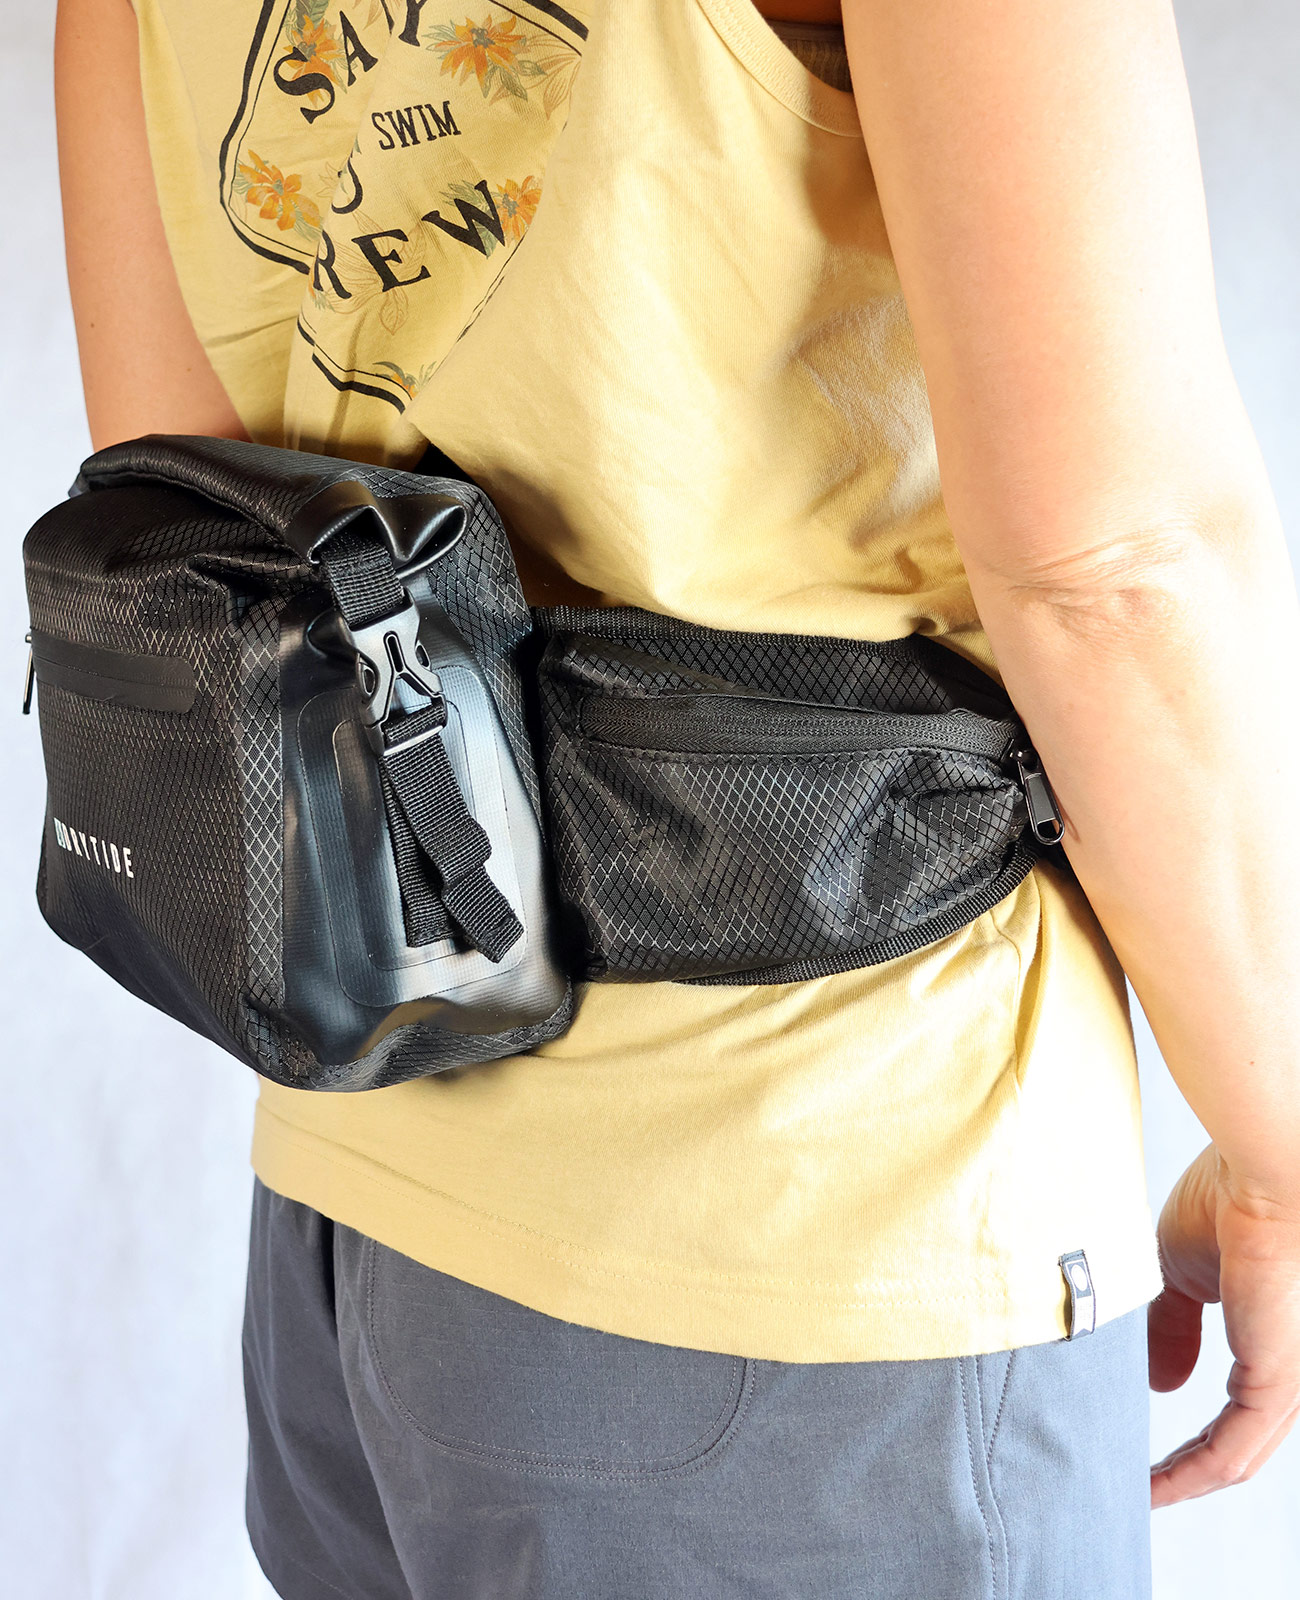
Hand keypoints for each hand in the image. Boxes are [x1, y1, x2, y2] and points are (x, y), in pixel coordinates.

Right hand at [1148, 1144, 1299, 1506]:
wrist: (1260, 1169)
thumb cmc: (1228, 1196)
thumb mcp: (1181, 1271)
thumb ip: (1170, 1327)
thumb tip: (1161, 1385)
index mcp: (1270, 1339)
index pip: (1233, 1412)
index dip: (1188, 1444)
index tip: (1142, 1459)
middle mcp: (1286, 1368)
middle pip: (1234, 1445)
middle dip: (1183, 1473)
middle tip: (1134, 1488)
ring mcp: (1287, 1378)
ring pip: (1234, 1457)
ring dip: (1182, 1483)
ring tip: (1134, 1495)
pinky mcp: (1277, 1381)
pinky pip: (1231, 1451)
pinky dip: (1188, 1476)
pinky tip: (1153, 1487)